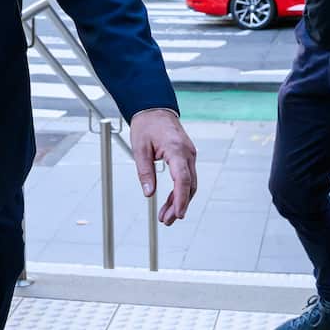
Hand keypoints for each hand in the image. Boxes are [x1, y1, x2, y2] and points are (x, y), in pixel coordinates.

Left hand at [129, 109, 197, 225]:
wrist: (154, 109)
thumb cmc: (147, 125)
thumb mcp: (139, 149)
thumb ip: (145, 172)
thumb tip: (148, 193)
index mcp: (176, 149)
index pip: (183, 179)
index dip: (181, 199)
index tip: (178, 214)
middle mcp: (187, 153)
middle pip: (188, 185)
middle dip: (179, 205)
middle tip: (166, 220)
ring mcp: (189, 155)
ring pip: (189, 184)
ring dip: (179, 201)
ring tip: (166, 216)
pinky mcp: (186, 157)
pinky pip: (186, 177)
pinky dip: (180, 191)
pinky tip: (171, 202)